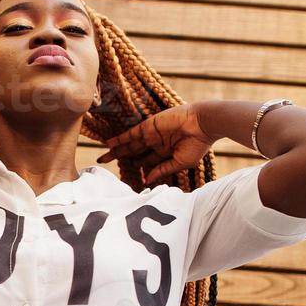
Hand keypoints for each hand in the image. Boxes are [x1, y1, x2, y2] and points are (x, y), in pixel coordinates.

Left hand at [96, 104, 213, 186]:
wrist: (203, 125)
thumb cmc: (197, 145)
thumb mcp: (180, 163)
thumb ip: (162, 170)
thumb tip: (146, 180)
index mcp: (166, 153)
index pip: (147, 162)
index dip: (137, 168)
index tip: (125, 175)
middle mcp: (157, 143)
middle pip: (134, 153)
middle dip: (120, 158)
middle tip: (104, 164)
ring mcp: (152, 134)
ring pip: (130, 144)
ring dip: (116, 150)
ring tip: (102, 157)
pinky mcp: (149, 126)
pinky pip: (131, 134)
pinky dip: (120, 139)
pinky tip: (108, 144)